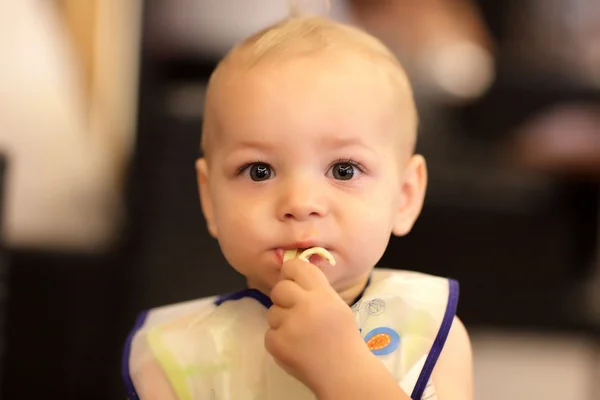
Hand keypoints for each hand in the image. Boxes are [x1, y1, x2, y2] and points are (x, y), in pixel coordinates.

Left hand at [264, 258, 368, 394]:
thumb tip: (291, 273)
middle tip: (296, 311)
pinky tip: (295, 346)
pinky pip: (269, 333)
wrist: (344, 373)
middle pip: (279, 288)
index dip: (291, 272)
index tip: (291, 278)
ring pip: (272, 311)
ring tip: (300, 334)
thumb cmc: (342, 337)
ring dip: (282, 320)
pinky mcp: (277, 343)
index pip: (296, 267)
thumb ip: (315, 289)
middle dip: (284, 298)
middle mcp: (306, 306)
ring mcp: (290, 325)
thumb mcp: (336, 305)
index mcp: (323, 294)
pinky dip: (279, 339)